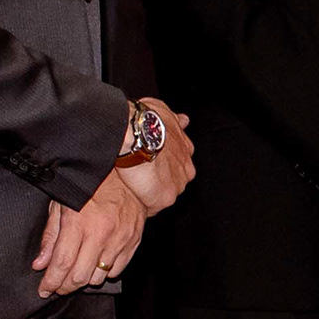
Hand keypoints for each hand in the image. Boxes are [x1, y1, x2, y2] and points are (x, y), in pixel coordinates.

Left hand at [33, 178, 146, 295]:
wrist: (125, 175)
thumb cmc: (89, 188)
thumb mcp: (60, 206)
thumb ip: (50, 237)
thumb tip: (40, 264)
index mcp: (78, 223)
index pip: (62, 263)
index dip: (51, 282)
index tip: (44, 290)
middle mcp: (100, 233)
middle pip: (80, 276)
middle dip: (65, 287)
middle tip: (58, 286)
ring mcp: (119, 239)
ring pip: (99, 276)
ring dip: (84, 280)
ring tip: (76, 273)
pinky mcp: (133, 241)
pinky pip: (117, 269)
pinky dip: (104, 272)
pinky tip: (96, 264)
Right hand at [113, 97, 195, 214]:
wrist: (136, 133)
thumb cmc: (147, 120)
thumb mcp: (164, 112)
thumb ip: (175, 120)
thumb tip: (184, 120)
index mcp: (185, 151)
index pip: (177, 163)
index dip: (162, 163)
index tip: (150, 162)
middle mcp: (186, 169)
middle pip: (173, 180)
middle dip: (159, 178)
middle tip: (140, 174)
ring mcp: (177, 185)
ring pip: (164, 193)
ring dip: (151, 191)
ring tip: (133, 185)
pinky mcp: (165, 198)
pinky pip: (154, 206)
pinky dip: (144, 203)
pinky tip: (133, 197)